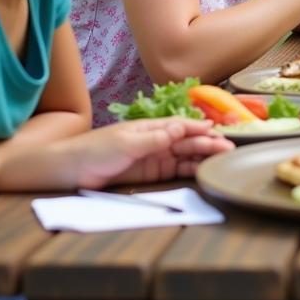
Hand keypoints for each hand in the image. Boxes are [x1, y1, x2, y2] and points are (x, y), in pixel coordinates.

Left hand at [67, 119, 234, 187]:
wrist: (70, 170)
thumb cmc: (95, 150)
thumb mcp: (126, 143)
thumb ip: (155, 138)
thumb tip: (181, 127)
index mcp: (151, 127)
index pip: (181, 125)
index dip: (200, 127)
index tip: (218, 130)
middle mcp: (157, 140)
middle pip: (187, 140)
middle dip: (208, 142)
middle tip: (228, 147)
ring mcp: (155, 157)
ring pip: (185, 155)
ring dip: (203, 155)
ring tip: (223, 156)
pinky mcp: (151, 173)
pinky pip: (175, 169)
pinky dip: (190, 169)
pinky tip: (203, 169)